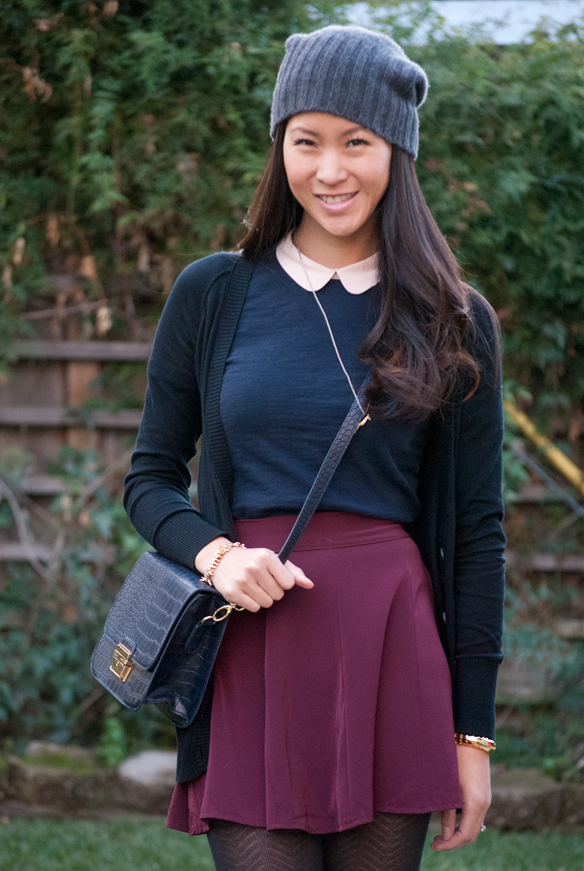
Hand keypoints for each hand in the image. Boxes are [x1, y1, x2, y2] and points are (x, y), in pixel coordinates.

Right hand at [195, 537, 313, 611]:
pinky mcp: (232, 593)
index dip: (283, 582)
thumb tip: (310, 584)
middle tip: (262, 581)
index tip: (273, 576)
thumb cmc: (253, 560)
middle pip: (278, 595)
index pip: (289, 583)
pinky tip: (246, 592)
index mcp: (266, 557)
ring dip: (263, 598)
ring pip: (267, 603)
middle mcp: (254, 567)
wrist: (222, 560)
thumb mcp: (274, 559)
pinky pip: (254, 608)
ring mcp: (242, 581)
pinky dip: (252, 603)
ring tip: (254, 587)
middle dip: (273, 591)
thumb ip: (294, 572)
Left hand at [430, 743, 490, 850]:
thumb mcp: (449, 785)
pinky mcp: (483, 795)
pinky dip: (463, 824)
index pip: (464, 835)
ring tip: (440, 834)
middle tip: (435, 842)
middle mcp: (484, 804)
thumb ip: (447, 810)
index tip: (434, 845)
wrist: (472, 738)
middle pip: (471, 835)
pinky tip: (450, 820)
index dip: (449, 844)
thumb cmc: (456, 758)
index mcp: (475, 803)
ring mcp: (486, 800)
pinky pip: (475, 818)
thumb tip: (446, 834)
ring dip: (458, 834)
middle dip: (453, 842)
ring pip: (474, 827)